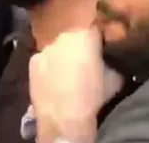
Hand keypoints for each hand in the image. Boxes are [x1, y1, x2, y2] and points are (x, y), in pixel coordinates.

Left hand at [29, 27, 122, 142]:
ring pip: (59, 48)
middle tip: (86, 63)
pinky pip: (45, 60)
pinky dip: (50, 66)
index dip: (101, 40)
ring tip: (70, 74)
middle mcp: (63, 36)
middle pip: (75, 36)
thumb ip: (112, 61)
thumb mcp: (116, 77)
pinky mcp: (32, 62)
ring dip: (64, 56)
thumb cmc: (93, 97)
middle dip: (81, 47)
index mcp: (86, 35)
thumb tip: (110, 59)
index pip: (96, 29)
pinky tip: (55, 81)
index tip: (103, 51)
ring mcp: (45, 49)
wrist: (64, 119)